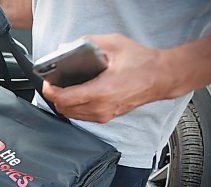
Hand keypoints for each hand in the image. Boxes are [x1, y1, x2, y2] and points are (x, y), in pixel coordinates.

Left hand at [42, 34, 167, 122]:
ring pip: (71, 115)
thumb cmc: (142, 63)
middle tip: (54, 84)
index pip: (63, 99)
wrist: (161, 77)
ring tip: (63, 89)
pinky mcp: (106, 117)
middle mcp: (100, 107)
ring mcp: (104, 115)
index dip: (50, 91)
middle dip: (54, 96)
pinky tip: (76, 96)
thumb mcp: (113, 44)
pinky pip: (82, 116)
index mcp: (100, 91)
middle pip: (63, 109)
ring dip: (63, 103)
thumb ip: (87, 44)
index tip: (48, 82)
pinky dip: (74, 107)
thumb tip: (67, 48)